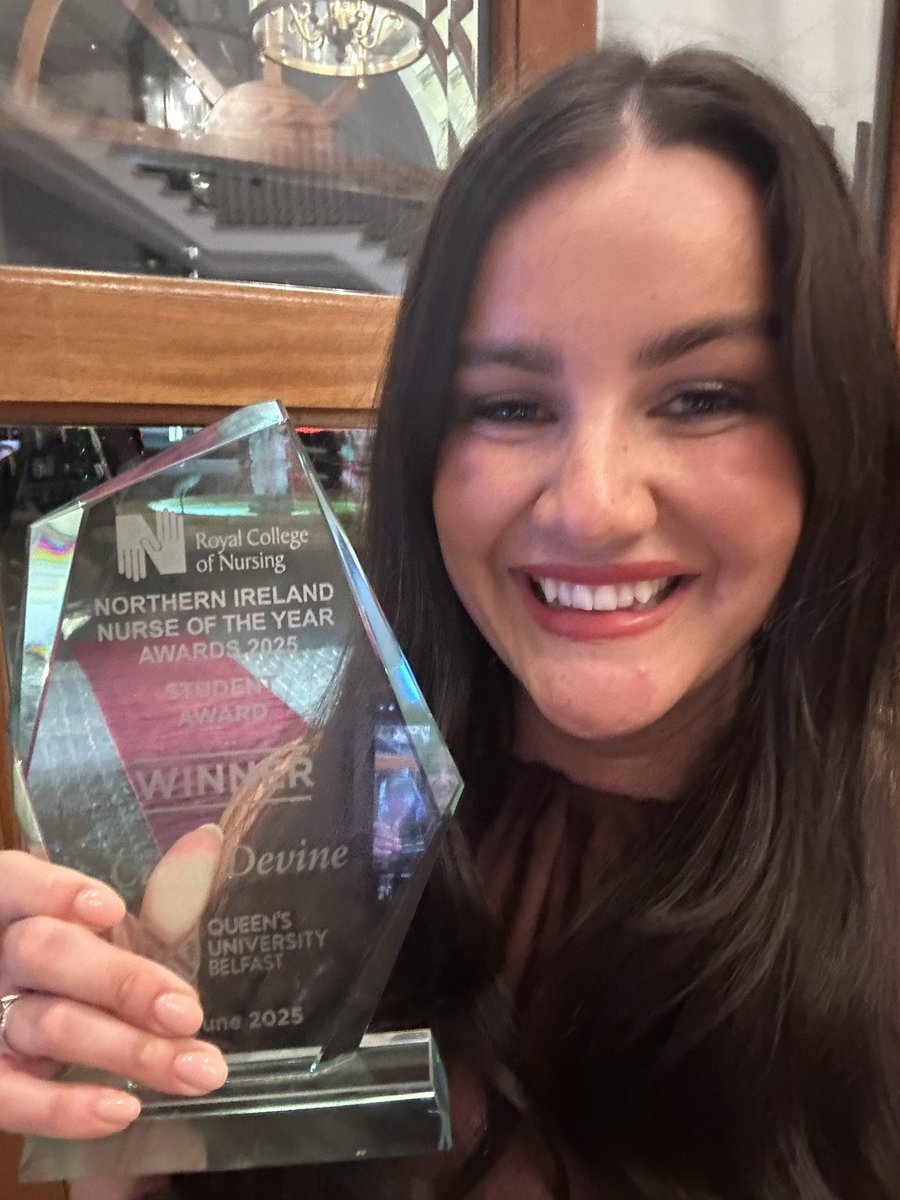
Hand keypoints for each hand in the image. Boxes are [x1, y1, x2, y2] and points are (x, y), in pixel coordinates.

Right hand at [0, 849, 227, 1140]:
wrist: (20, 1027)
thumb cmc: (80, 960)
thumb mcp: (107, 928)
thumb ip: (157, 894)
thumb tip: (207, 842)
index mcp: (14, 902)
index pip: (17, 881)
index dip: (56, 892)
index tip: (112, 911)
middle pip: (45, 954)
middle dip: (122, 982)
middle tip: (190, 1013)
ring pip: (46, 1024)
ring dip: (127, 1049)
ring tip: (195, 1069)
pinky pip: (11, 1097)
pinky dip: (64, 1107)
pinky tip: (122, 1109)